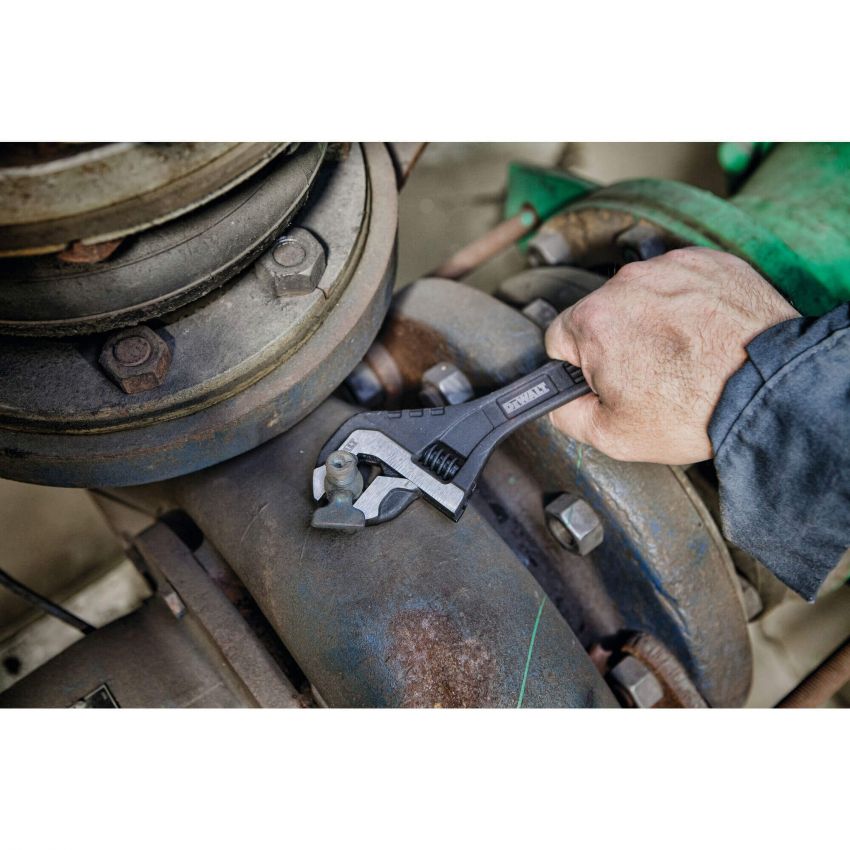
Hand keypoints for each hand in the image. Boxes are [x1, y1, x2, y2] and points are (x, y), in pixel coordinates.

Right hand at [544, 247, 799, 463]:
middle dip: (616, 342)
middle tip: (650, 375)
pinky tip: (702, 334)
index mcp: (593, 322)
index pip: (558, 338)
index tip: (604, 378)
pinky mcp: (707, 262)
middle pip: (601, 314)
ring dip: (651, 320)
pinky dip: (686, 304)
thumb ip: (567, 416)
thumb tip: (559, 403)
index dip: (579, 366)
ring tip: (682, 355)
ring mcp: (670, 268)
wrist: (771, 389)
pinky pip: (680, 281)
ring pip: (640, 296)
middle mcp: (626, 284)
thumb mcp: (613, 437)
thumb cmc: (696, 409)